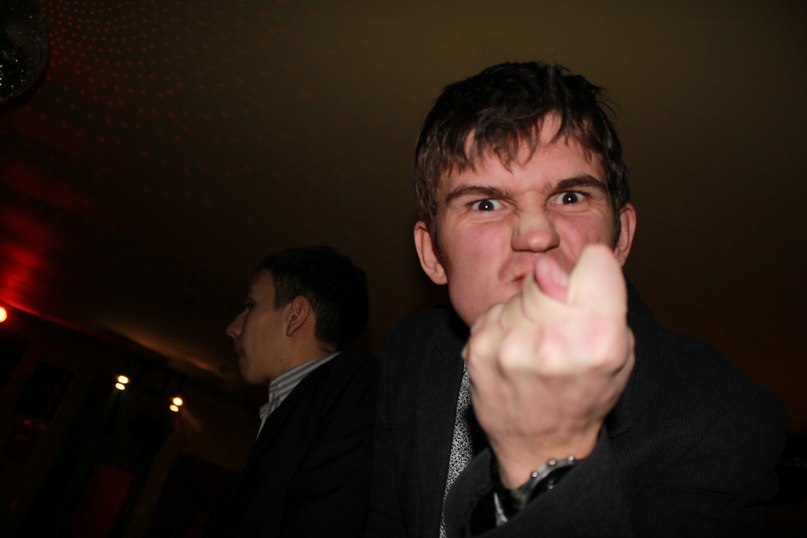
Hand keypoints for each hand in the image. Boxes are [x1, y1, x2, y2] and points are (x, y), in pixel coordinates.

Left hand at [463, 244, 633, 487]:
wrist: (541, 448)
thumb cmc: (585, 394)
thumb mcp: (619, 353)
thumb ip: (598, 303)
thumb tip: (549, 267)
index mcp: (600, 341)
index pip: (594, 259)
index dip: (593, 272)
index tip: (589, 291)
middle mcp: (554, 343)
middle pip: (548, 272)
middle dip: (555, 291)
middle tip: (559, 329)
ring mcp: (512, 347)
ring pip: (519, 292)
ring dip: (527, 311)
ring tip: (536, 346)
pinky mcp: (480, 350)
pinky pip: (494, 311)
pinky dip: (504, 326)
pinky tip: (515, 352)